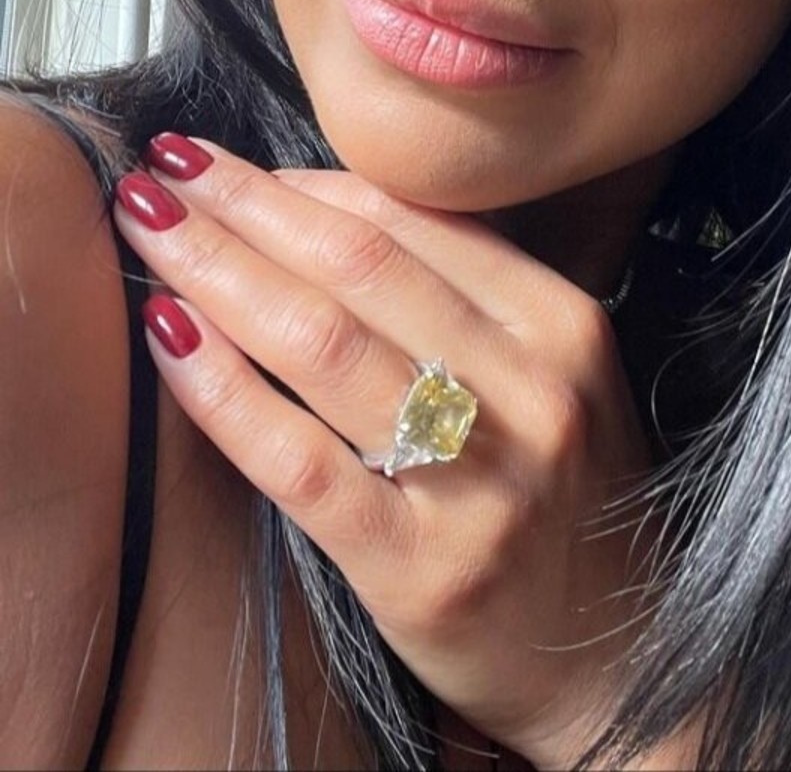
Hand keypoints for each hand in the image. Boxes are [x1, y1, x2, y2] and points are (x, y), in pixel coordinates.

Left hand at [111, 133, 662, 767]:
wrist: (613, 651)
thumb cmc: (560, 498)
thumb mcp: (552, 375)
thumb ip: (461, 295)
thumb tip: (313, 209)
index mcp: (564, 322)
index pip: (413, 221)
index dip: (306, 183)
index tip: (231, 166)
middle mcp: (534, 388)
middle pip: (358, 265)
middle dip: (245, 205)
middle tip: (165, 168)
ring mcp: (482, 481)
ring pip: (322, 343)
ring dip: (217, 270)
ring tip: (149, 226)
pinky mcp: (421, 566)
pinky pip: (299, 458)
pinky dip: (222, 388)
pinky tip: (171, 338)